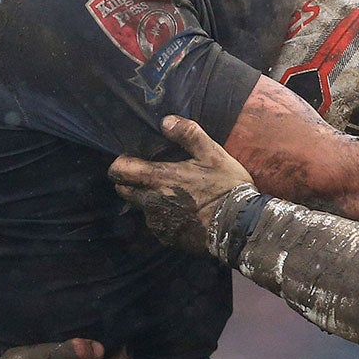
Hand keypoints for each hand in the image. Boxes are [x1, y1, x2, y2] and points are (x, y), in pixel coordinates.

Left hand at [109, 116, 255, 254]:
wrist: (239, 227)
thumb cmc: (226, 187)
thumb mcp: (213, 154)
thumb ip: (188, 134)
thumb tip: (165, 121)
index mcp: (160, 178)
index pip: (119, 170)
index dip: (122, 163)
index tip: (134, 159)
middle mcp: (151, 202)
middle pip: (123, 190)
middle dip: (130, 182)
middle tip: (151, 175)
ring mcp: (158, 222)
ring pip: (140, 207)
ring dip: (148, 199)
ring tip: (171, 194)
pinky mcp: (166, 237)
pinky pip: (156, 223)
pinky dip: (163, 216)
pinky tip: (182, 211)